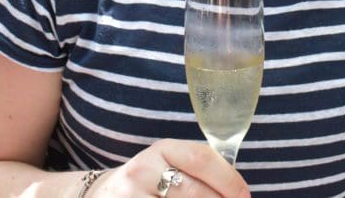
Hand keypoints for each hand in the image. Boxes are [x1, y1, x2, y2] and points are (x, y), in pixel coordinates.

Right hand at [88, 139, 248, 197]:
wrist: (100, 197)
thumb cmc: (146, 184)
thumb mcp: (166, 166)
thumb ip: (196, 170)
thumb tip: (237, 190)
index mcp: (159, 151)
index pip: (201, 159)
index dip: (229, 179)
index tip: (245, 194)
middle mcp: (142, 172)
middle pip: (196, 193)